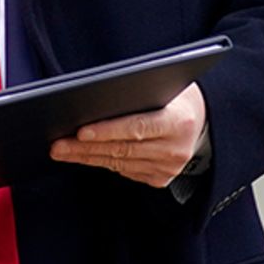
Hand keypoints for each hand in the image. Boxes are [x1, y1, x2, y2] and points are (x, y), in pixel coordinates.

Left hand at [49, 83, 206, 187]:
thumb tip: (92, 97)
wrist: (205, 118)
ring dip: (87, 157)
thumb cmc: (176, 95)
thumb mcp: (162, 85)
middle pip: (122, 149)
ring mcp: (169, 168)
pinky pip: (124, 171)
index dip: (107, 131)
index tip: (81, 131)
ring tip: (61, 150)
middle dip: (85, 147)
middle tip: (57, 144)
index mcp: (179, 122)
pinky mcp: (160, 178)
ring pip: (119, 163)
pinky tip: (82, 156)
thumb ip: (135, 92)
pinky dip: (101, 162)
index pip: (137, 127)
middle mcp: (176, 149)